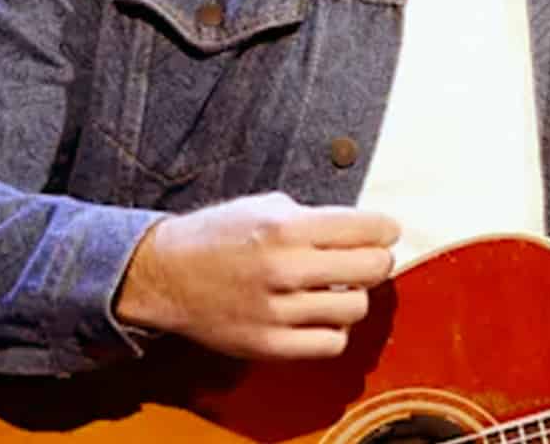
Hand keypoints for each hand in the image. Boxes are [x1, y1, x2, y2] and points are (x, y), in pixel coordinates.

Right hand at [114, 192, 398, 358]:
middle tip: (366, 258)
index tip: (384, 232)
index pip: (369, 229)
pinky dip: (333, 329)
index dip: (385, 229)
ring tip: (334, 287)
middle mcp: (284, 268)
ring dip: (353, 296)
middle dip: (377, 260)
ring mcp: (276, 311)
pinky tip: (319, 315)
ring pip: (356, 308)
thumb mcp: (267, 206)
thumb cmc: (219, 234)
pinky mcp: (267, 344)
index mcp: (287, 227)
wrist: (164, 274)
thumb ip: (316, 218)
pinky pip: (330, 343)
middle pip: (373, 269)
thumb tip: (367, 231)